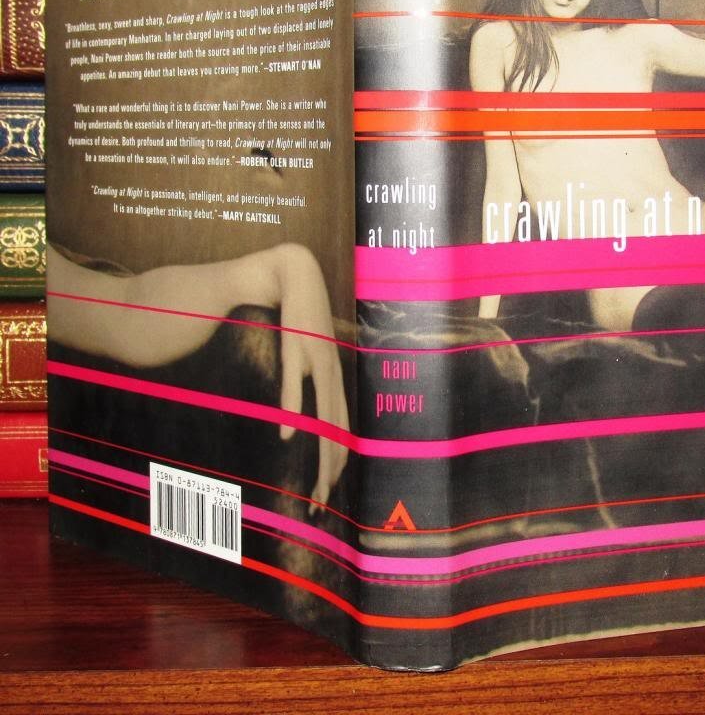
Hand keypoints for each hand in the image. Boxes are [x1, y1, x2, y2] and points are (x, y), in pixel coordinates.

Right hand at [273, 244, 348, 509]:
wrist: (294, 274)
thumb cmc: (301, 318)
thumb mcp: (308, 355)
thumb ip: (308, 381)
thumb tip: (299, 411)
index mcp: (334, 379)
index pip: (340, 433)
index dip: (334, 467)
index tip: (324, 498)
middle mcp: (331, 375)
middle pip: (336, 433)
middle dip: (329, 473)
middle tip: (320, 507)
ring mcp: (317, 362)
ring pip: (323, 416)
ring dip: (319, 452)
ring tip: (315, 485)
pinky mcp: (298, 346)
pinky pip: (296, 384)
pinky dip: (293, 409)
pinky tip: (287, 433)